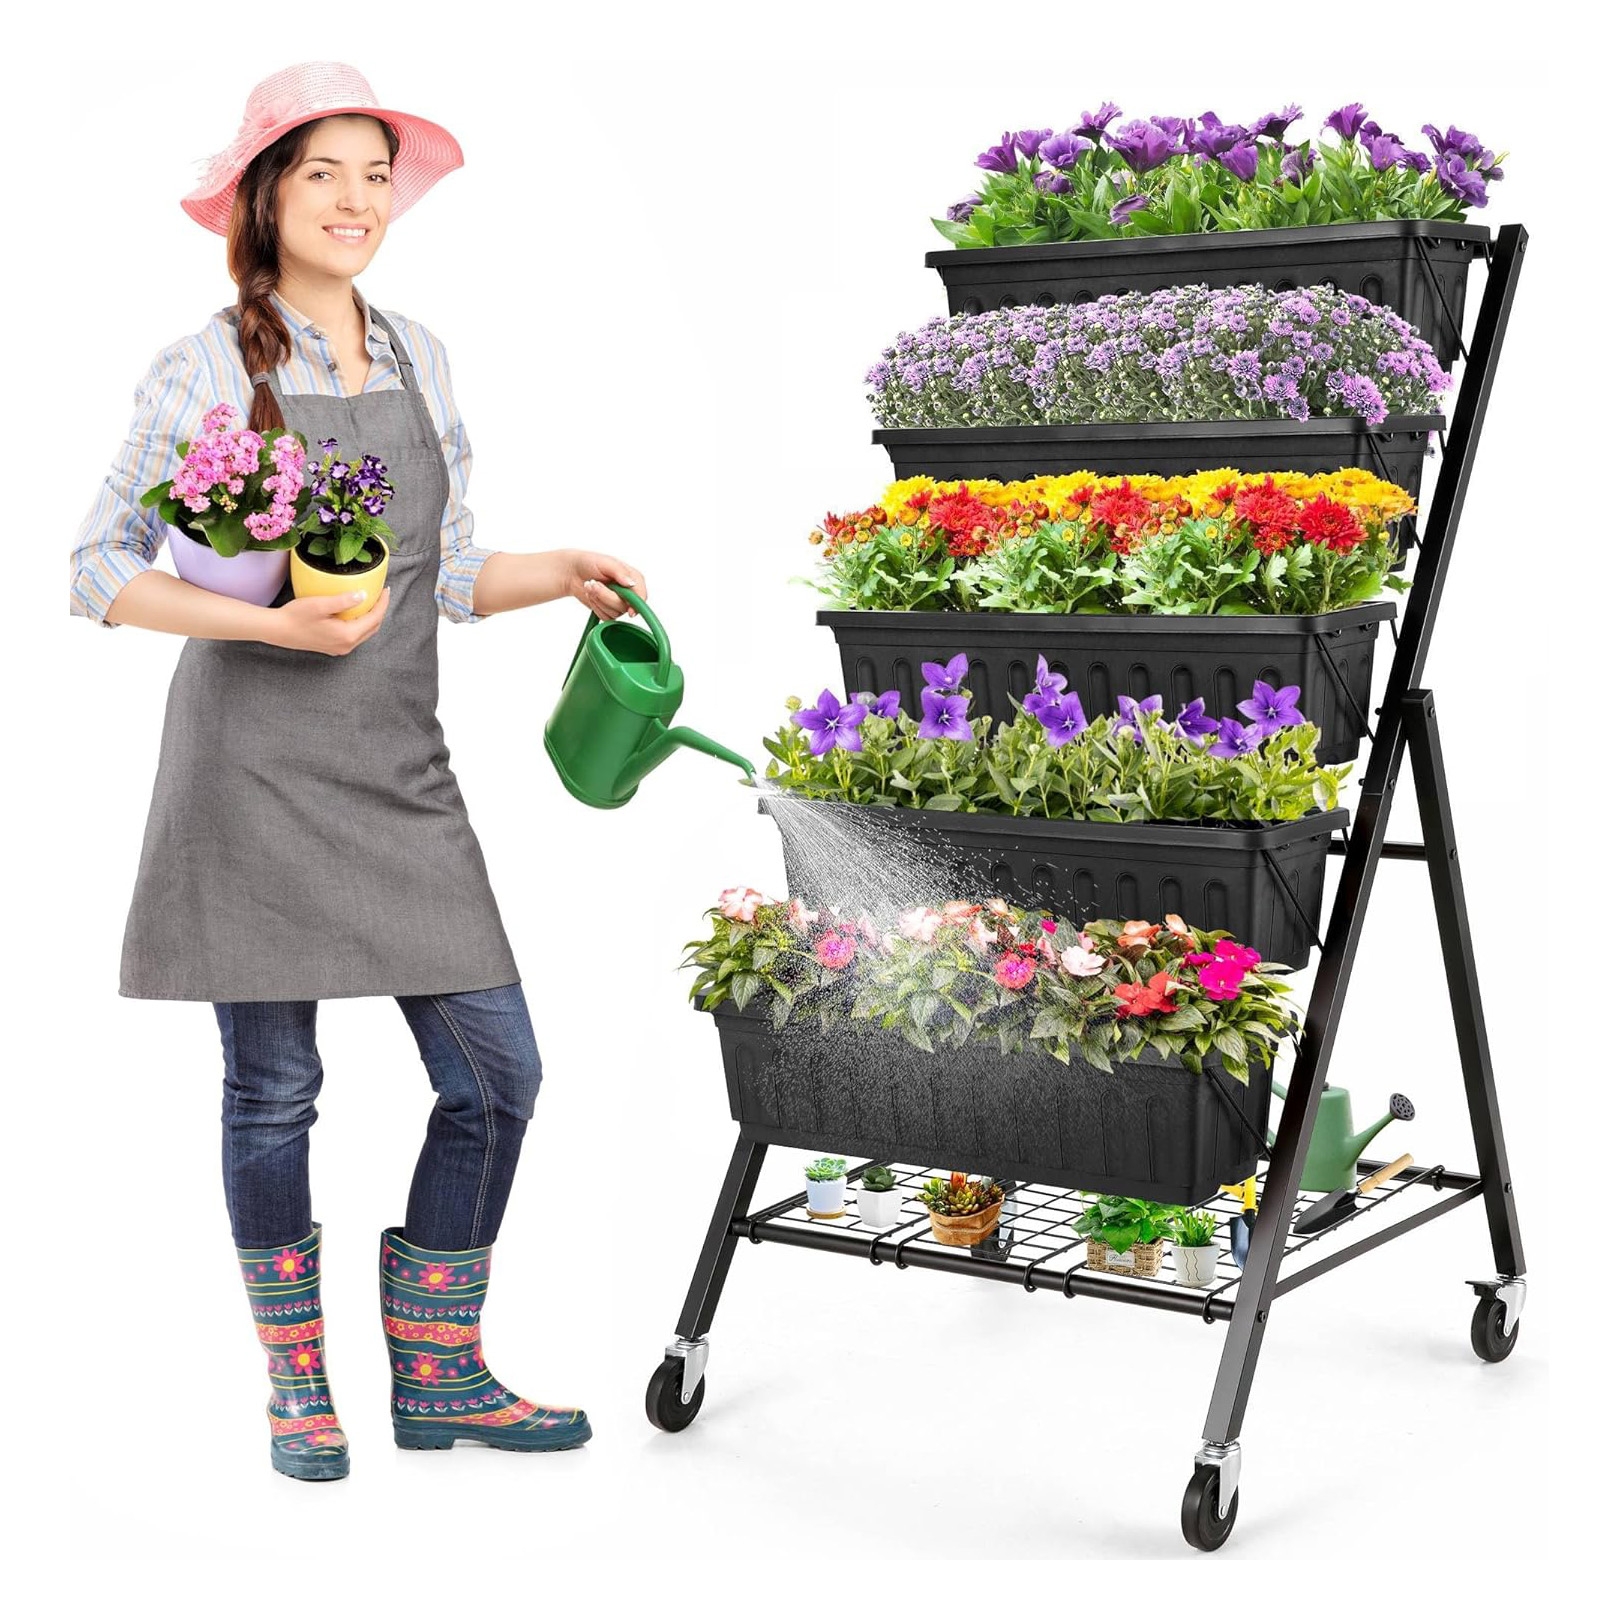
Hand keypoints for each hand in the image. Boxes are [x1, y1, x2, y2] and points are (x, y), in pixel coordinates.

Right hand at [267, 586, 390, 653]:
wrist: (277, 630)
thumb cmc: (296, 616)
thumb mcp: (320, 605)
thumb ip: (344, 600)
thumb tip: (363, 595)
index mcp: (348, 635)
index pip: (374, 618)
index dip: (382, 603)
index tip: (385, 589)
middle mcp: (347, 645)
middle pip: (372, 627)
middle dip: (379, 610)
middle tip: (381, 594)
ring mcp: (340, 648)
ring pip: (364, 632)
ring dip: (370, 617)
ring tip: (371, 601)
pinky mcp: (333, 647)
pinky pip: (354, 635)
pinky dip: (360, 623)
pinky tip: (355, 612)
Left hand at [569, 551, 646, 620]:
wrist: (573, 572)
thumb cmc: (590, 562)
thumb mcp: (606, 563)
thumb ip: (620, 572)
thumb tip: (631, 583)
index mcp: (633, 578)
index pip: (641, 595)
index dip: (636, 604)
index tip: (630, 610)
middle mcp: (629, 592)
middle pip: (625, 606)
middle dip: (606, 596)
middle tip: (595, 584)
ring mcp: (619, 603)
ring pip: (614, 612)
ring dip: (598, 600)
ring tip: (590, 586)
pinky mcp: (609, 611)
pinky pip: (605, 617)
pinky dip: (595, 607)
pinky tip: (591, 595)